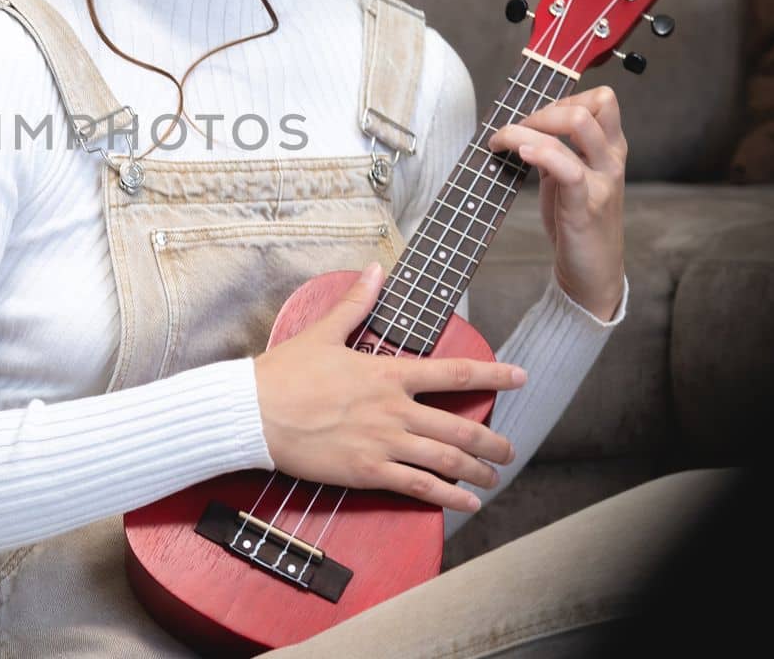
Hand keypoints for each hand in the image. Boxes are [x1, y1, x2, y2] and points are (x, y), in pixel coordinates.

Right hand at [251, 263, 527, 513]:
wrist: (253, 413)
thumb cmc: (284, 374)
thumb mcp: (323, 332)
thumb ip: (356, 303)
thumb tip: (376, 270)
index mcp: (387, 374)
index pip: (454, 374)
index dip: (494, 376)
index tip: (520, 378)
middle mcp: (394, 410)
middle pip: (460, 427)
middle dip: (493, 442)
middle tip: (509, 450)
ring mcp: (383, 443)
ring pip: (447, 460)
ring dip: (478, 470)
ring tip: (493, 476)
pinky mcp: (368, 472)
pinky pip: (419, 487)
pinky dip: (449, 497)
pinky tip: (465, 502)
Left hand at [488, 85, 626, 319]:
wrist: (591, 273)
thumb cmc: (577, 223)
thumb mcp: (568, 178)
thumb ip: (555, 150)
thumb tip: (519, 126)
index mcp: (610, 150)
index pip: (603, 100)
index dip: (563, 99)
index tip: (532, 119)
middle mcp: (612, 160)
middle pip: (593, 105)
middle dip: (544, 108)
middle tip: (513, 130)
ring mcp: (602, 182)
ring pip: (578, 126)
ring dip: (530, 125)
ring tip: (503, 141)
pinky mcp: (586, 206)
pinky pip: (568, 168)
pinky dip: (541, 153)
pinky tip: (521, 154)